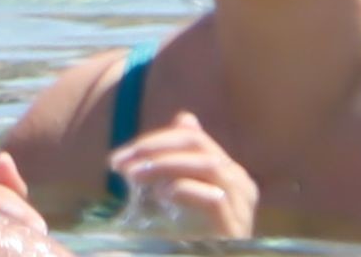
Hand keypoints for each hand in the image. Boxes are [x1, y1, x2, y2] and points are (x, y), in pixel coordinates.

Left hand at [108, 112, 257, 237]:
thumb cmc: (191, 242)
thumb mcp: (180, 197)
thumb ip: (180, 161)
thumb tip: (186, 118)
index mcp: (229, 174)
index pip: (192, 138)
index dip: (154, 141)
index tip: (119, 158)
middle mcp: (241, 186)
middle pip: (198, 145)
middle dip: (155, 148)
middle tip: (121, 162)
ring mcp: (241, 209)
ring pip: (208, 166)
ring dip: (165, 165)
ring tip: (134, 175)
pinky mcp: (235, 232)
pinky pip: (215, 200)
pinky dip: (185, 190)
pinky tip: (162, 194)